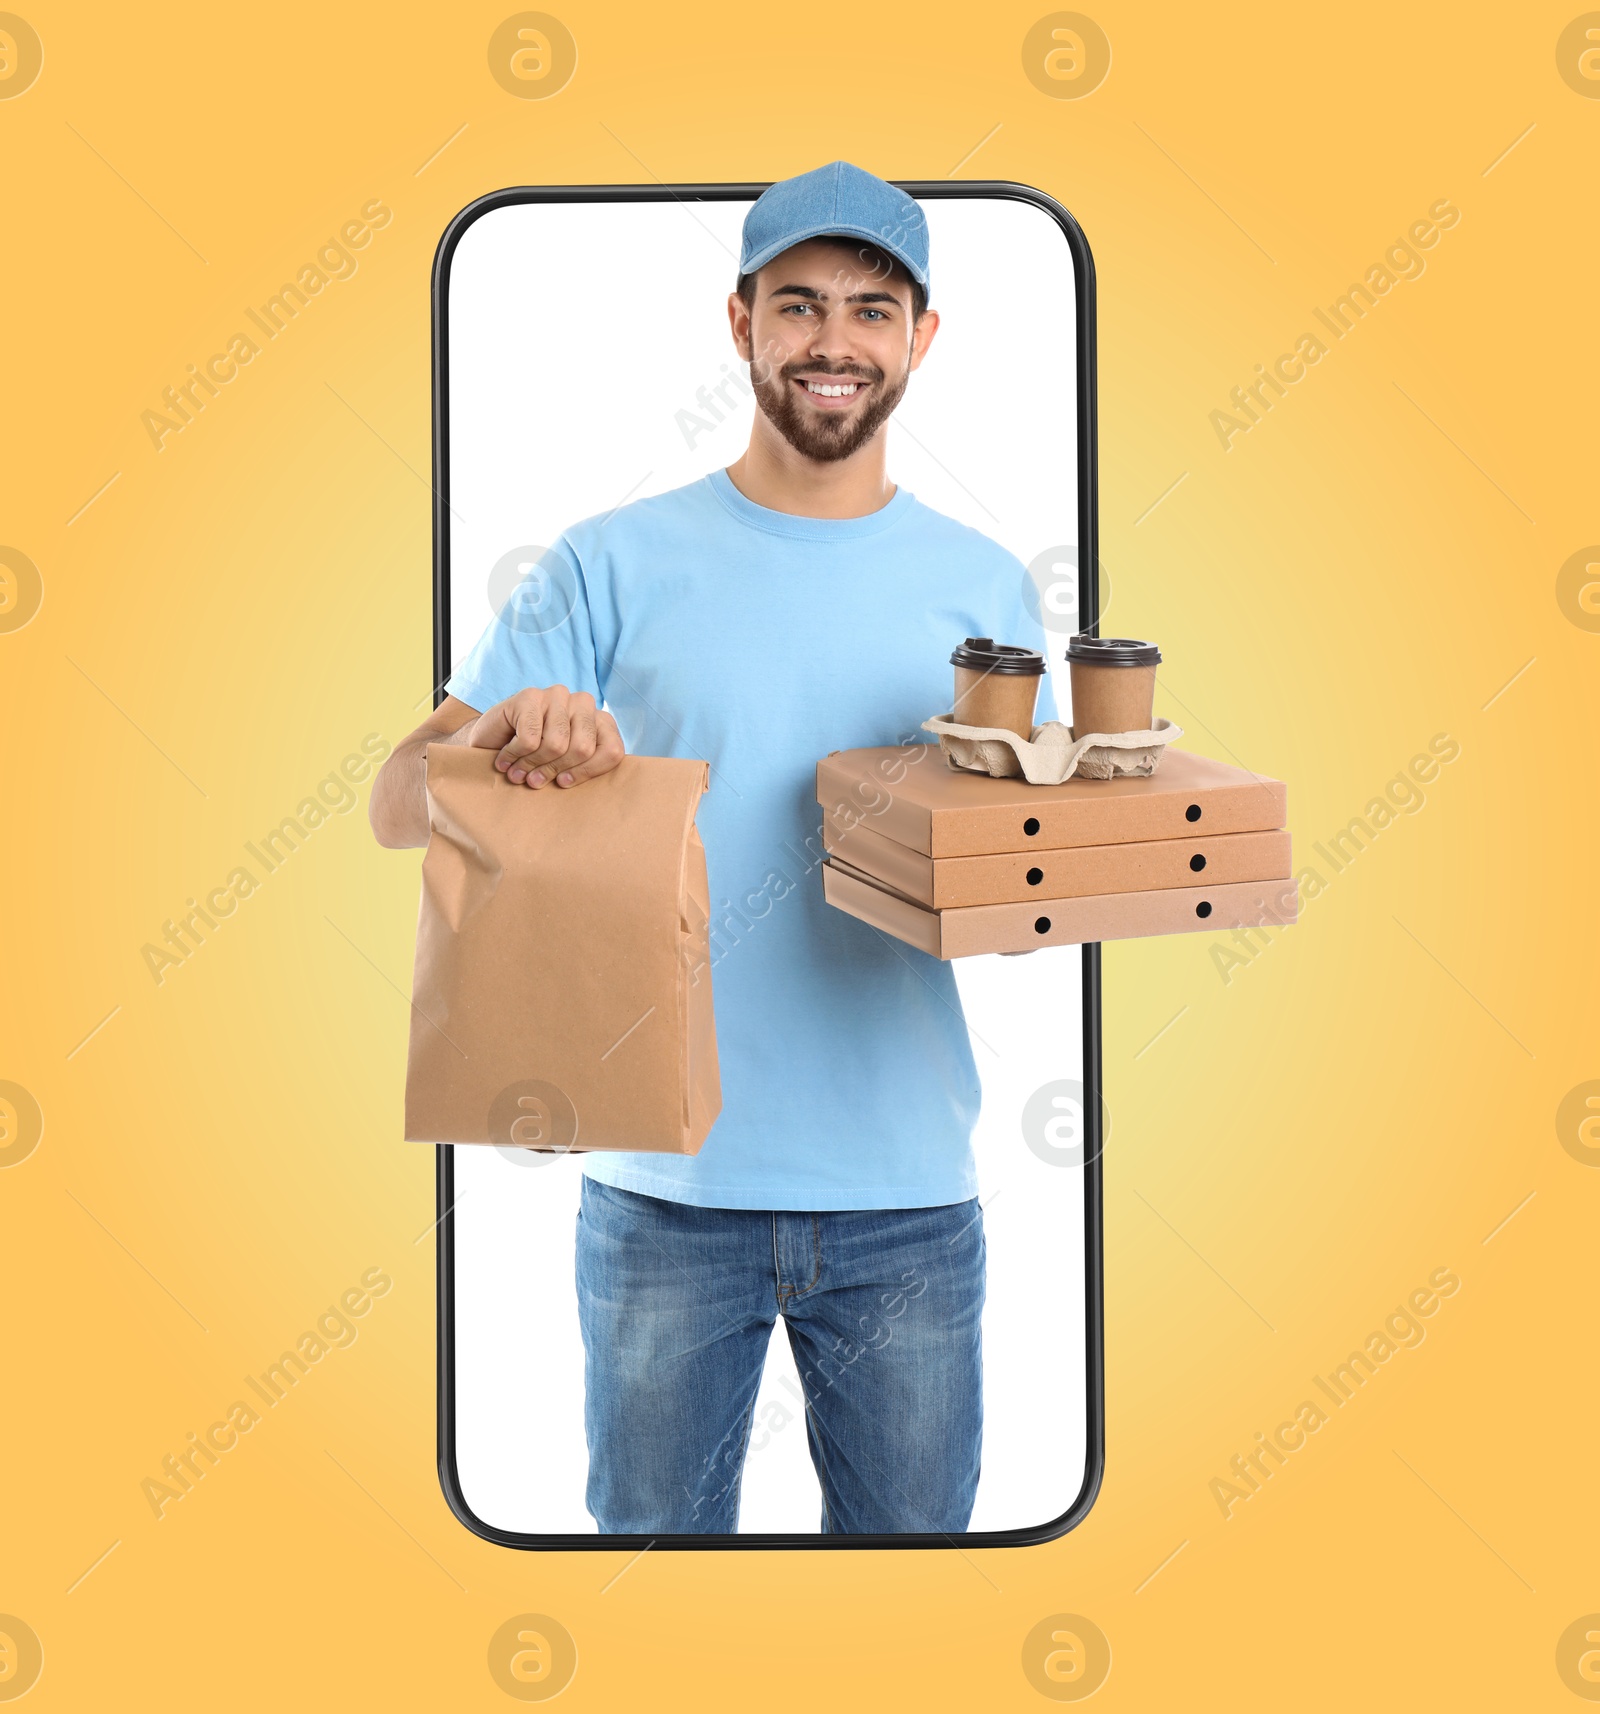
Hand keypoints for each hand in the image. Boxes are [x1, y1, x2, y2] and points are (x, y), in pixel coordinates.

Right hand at [470, 685, 624, 787]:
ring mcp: (557, 695)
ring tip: (518, 773)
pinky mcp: (530, 696)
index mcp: (600, 722)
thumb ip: (583, 771)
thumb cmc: (532, 759)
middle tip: (534, 780)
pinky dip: (514, 755)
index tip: (564, 783)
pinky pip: (530, 739)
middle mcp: (583, 703)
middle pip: (583, 748)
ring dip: (532, 765)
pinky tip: (505, 758)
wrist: (489, 744)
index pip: (612, 751)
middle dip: (555, 770)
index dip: (588, 773)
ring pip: (556, 744)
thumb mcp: (564, 768)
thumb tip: (593, 789)